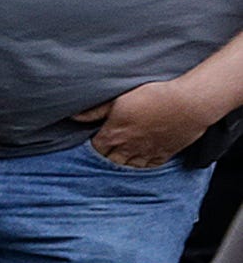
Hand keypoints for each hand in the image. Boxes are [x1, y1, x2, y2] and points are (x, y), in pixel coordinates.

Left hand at [75, 79, 217, 168]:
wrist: (188, 103)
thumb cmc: (153, 96)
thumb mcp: (118, 99)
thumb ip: (95, 111)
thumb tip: (74, 117)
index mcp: (114, 136)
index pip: (96, 149)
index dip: (95, 144)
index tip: (98, 137)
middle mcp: (128, 149)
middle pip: (110, 160)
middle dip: (107, 155)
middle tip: (109, 146)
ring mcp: (147, 153)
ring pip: (129, 165)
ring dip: (123, 161)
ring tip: (123, 153)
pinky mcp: (165, 153)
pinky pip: (149, 166)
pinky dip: (143, 163)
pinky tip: (142, 157)